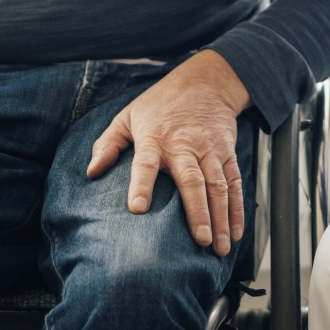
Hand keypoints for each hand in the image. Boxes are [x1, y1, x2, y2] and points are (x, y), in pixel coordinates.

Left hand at [86, 50, 250, 255]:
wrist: (205, 81)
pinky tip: (236, 232)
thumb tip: (91, 172)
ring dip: (221, 217)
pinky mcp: (228, 153)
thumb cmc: (160, 104)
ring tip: (220, 247)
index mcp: (155, 138)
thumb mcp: (128, 116)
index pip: (145, 163)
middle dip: (197, 212)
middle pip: (192, 180)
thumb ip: (108, 144)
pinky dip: (238, 209)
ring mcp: (209, 149)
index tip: (138, 209)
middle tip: (200, 240)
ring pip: (218, 186)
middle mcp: (185, 145)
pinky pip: (234, 183)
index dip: (141, 185)